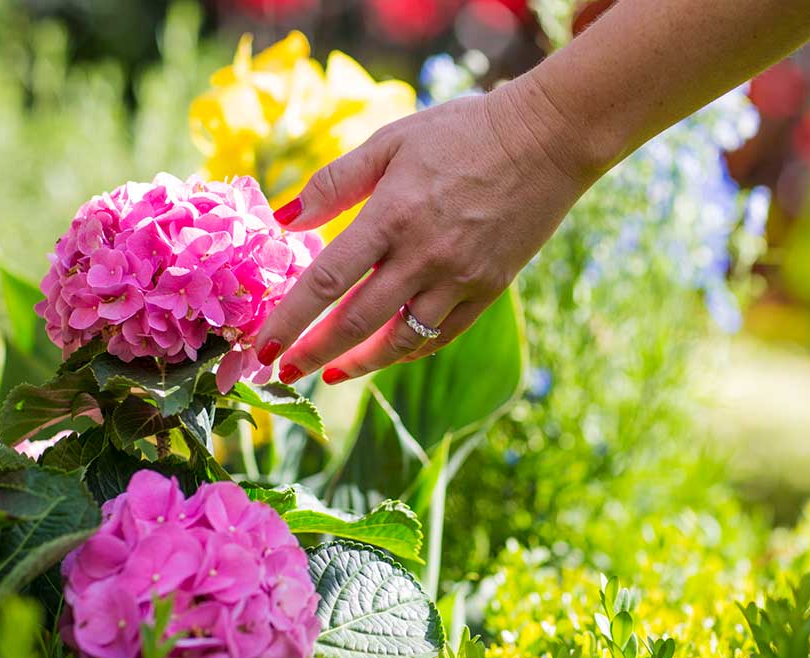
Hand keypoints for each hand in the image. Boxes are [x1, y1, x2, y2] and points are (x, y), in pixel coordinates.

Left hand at [253, 77, 593, 384]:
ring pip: (400, 338)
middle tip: (283, 373)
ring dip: (360, 363)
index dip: (290, 320)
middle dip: (315, 353)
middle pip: (357, 321)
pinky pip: (440, 334)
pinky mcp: (488, 289)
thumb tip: (284, 220)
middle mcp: (424, 255)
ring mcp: (459, 278)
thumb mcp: (391, 142)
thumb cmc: (462, 132)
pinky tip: (385, 353)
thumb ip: (335, 182)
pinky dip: (407, 349)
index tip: (263, 347)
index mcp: (392, 215)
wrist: (546, 139)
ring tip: (332, 374)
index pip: (327, 281)